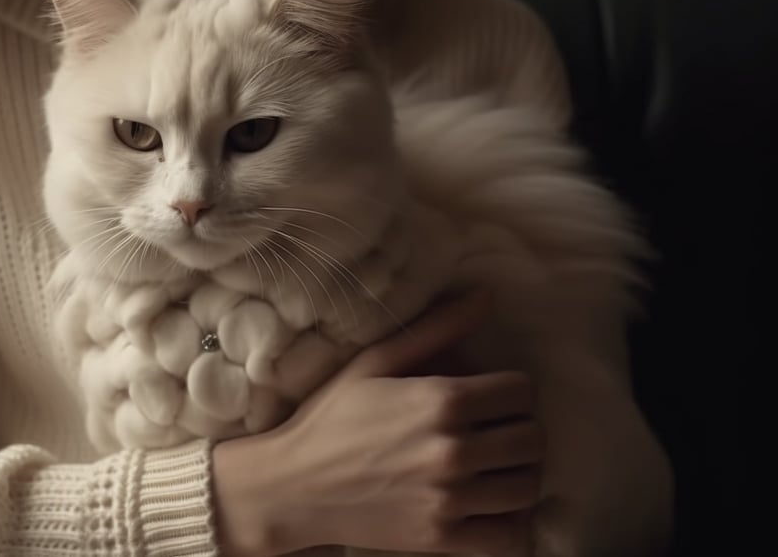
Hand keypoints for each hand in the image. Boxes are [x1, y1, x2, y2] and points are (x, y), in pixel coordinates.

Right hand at [212, 292, 543, 555]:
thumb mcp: (375, 363)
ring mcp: (449, 498)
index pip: (523, 391)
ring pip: (528, 487)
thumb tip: (486, 295)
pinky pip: (510, 537)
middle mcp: (452, 449)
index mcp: (441, 400)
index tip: (492, 397)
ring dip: (519, 475)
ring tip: (496, 468)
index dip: (512, 390)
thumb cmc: (331, 419)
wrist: (294, 486)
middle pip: (533, 439)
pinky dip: (512, 524)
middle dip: (520, 430)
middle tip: (496, 432)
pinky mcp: (443, 538)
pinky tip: (492, 507)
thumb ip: (436, 329)